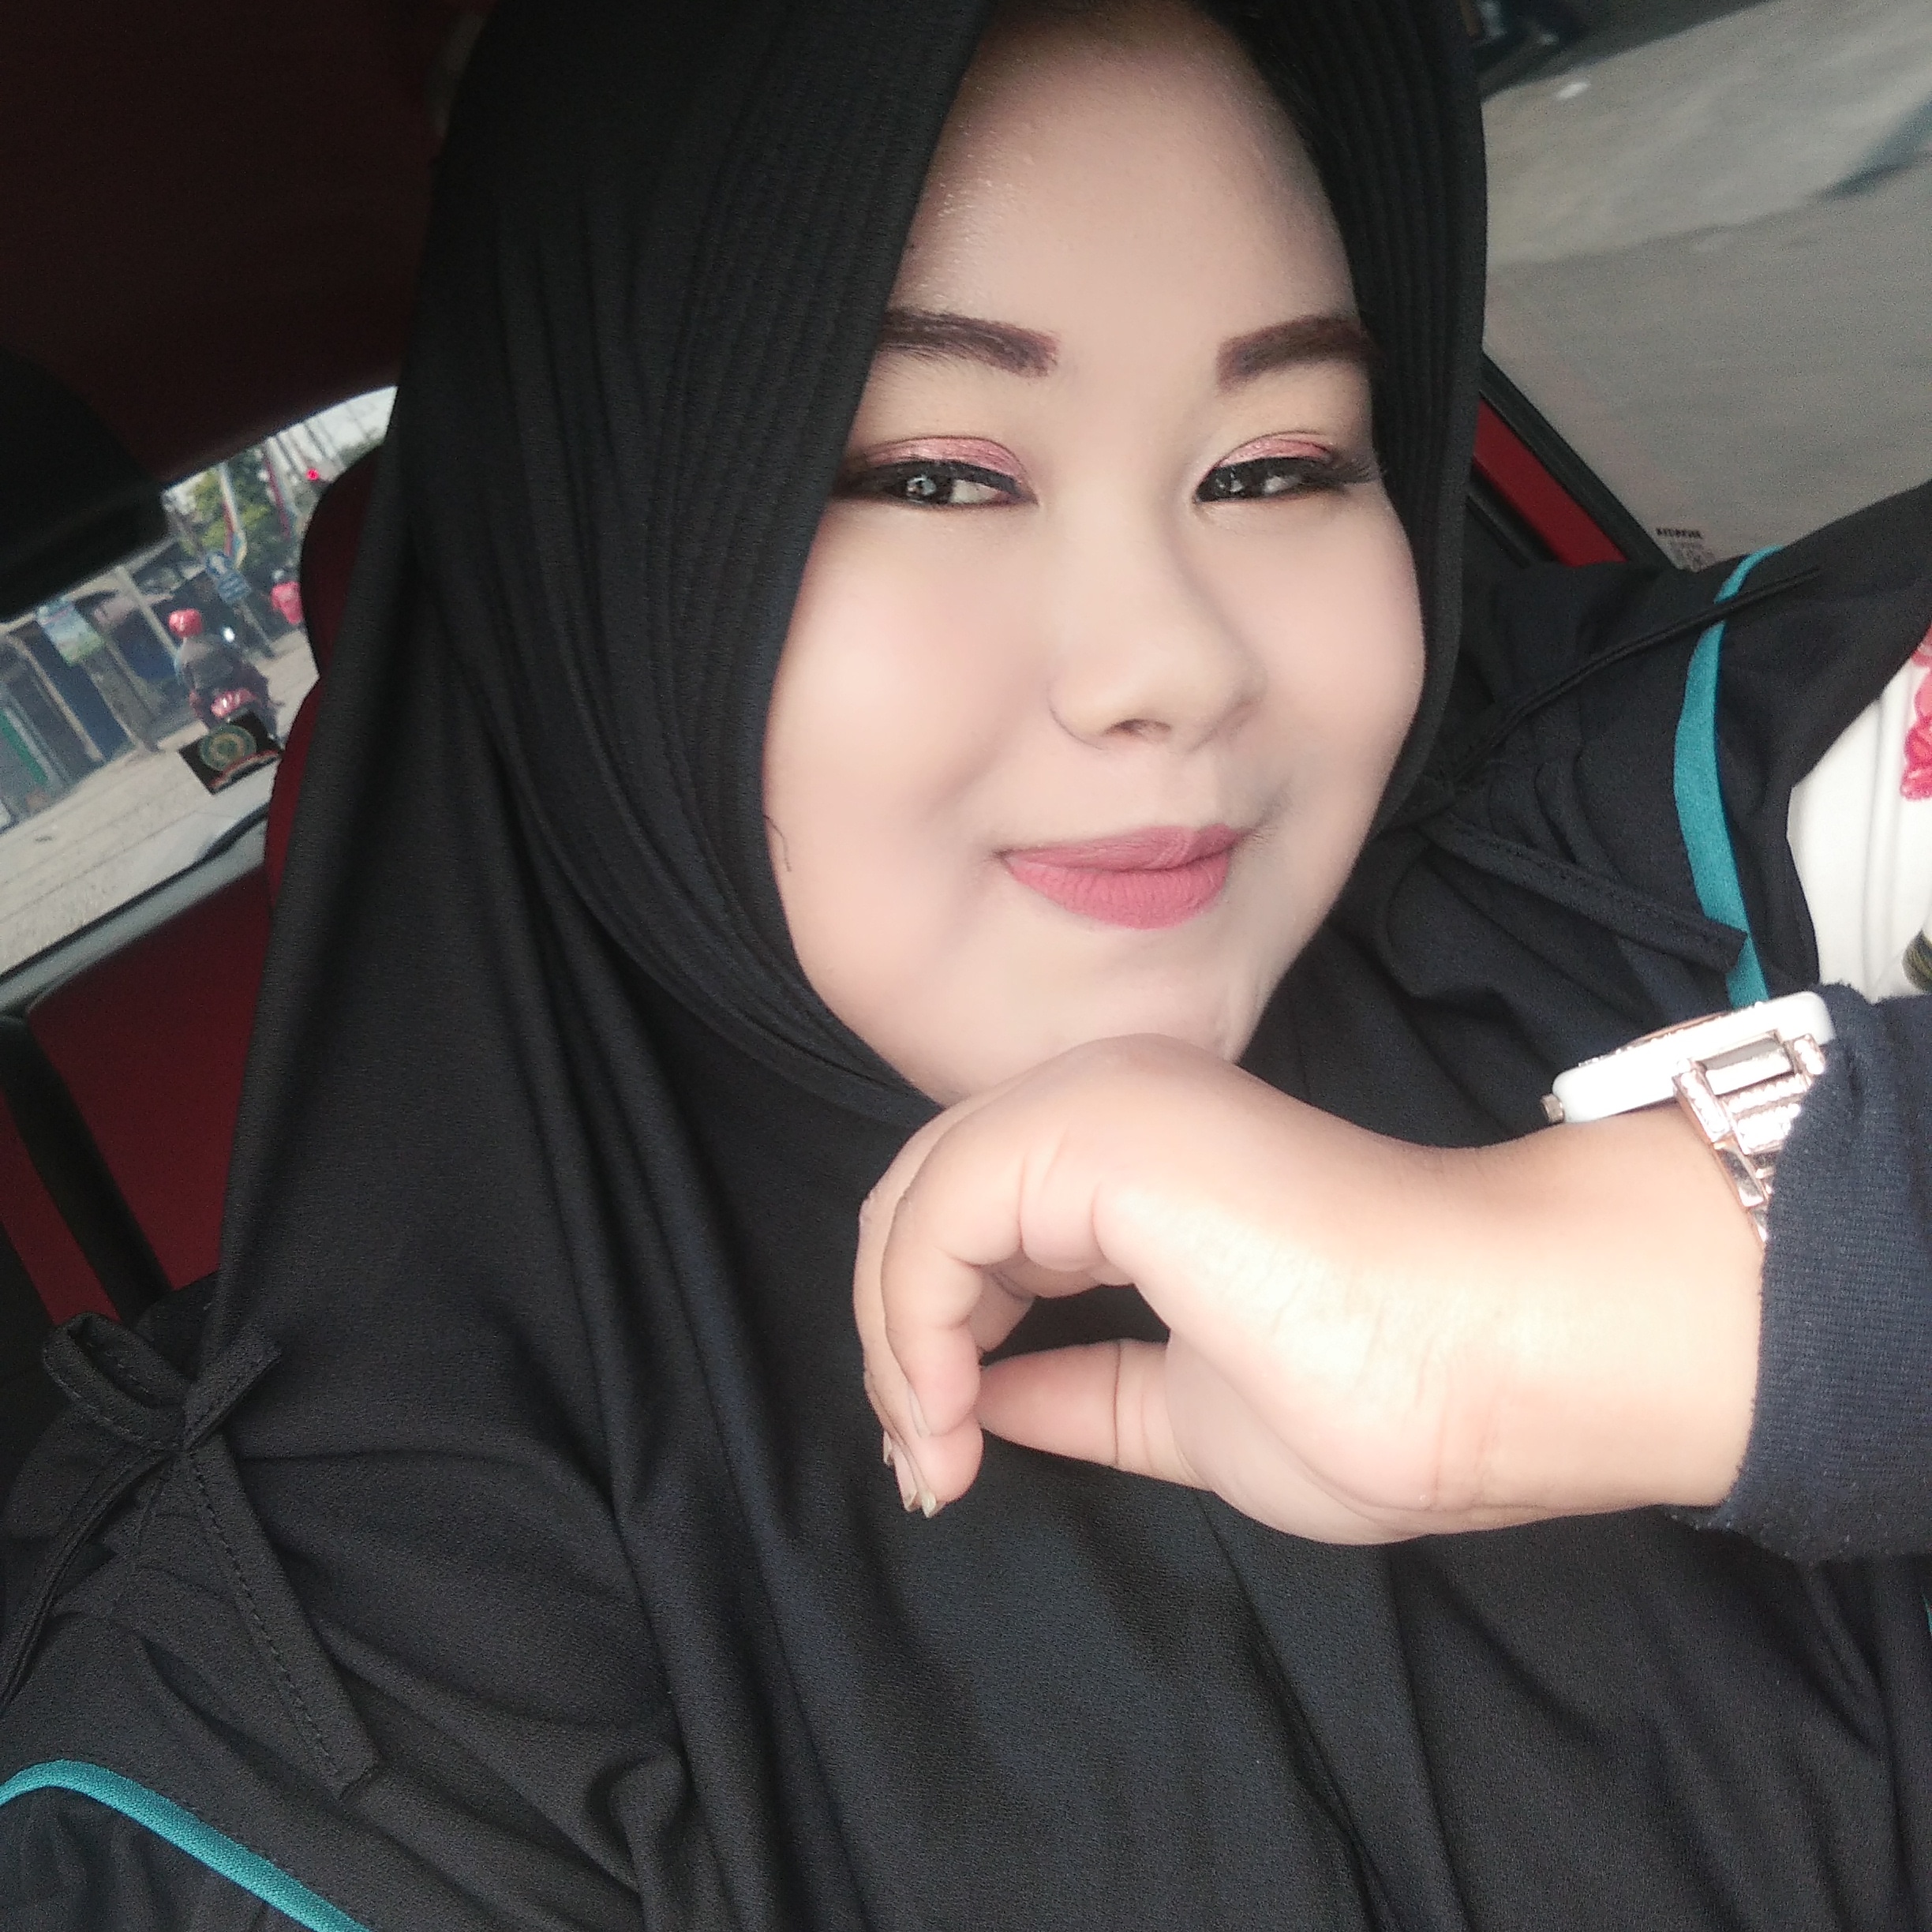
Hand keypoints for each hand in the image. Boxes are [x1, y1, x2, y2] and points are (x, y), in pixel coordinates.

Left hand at [854, 1036, 1761, 1541]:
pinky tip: (948, 1410)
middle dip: (898, 1341)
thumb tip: (979, 1402)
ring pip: (916, 1203)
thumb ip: (1079, 1391)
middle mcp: (1104, 1101)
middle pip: (926, 1205)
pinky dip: (910, 1318)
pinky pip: (937, 1213)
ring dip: (896, 1338)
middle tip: (929, 1463)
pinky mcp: (1093, 1126)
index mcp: (1135, 1154)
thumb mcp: (1183, 1409)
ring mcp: (1097, 1100)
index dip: (931, 1339)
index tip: (946, 1460)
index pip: (975, 1222)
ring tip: (938, 1453)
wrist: (1503, 1356)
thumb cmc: (1385, 1389)